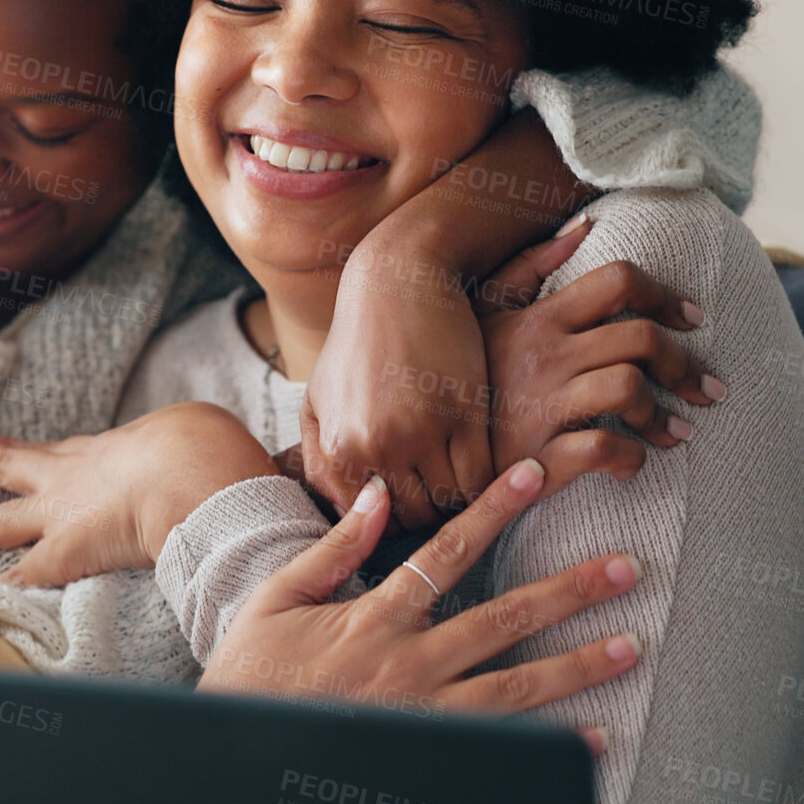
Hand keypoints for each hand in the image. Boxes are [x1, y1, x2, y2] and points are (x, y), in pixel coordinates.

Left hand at [0, 402, 278, 586]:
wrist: (197, 472)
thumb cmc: (210, 451)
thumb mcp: (202, 436)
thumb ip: (200, 452)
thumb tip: (233, 468)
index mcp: (104, 453)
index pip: (53, 454)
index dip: (23, 453)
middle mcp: (71, 480)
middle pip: (2, 462)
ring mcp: (60, 518)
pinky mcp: (64, 555)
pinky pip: (15, 579)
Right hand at [198, 459, 640, 745]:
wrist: (237, 754)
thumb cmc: (252, 675)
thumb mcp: (278, 599)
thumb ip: (334, 548)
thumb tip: (380, 493)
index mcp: (373, 618)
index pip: (446, 551)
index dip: (493, 509)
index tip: (532, 473)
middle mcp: (408, 664)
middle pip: (504, 618)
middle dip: (569, 591)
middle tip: (626, 569)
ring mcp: (424, 716)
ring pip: (516, 686)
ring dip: (577, 666)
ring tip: (629, 649)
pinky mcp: (429, 757)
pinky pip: (502, 749)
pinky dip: (550, 745)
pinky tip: (592, 739)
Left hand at [299, 241, 495, 530]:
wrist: (397, 282)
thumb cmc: (356, 342)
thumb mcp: (317, 398)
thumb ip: (318, 458)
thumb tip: (340, 510)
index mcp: (339, 447)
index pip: (371, 521)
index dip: (394, 520)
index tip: (409, 505)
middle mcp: (377, 446)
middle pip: (414, 517)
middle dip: (429, 512)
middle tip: (441, 493)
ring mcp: (423, 431)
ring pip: (450, 502)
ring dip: (459, 499)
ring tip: (462, 481)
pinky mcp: (465, 413)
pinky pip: (481, 477)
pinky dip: (486, 483)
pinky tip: (485, 466)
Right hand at [479, 227, 723, 494]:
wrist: (429, 450)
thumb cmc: (466, 382)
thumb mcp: (482, 316)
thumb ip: (527, 270)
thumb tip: (582, 229)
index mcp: (538, 319)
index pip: (617, 282)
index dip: (664, 295)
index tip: (691, 319)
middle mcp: (544, 355)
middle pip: (640, 338)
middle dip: (685, 364)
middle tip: (706, 388)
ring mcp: (542, 404)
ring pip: (629, 388)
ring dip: (662, 413)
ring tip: (674, 431)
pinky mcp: (540, 454)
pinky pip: (606, 449)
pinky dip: (632, 458)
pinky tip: (631, 465)